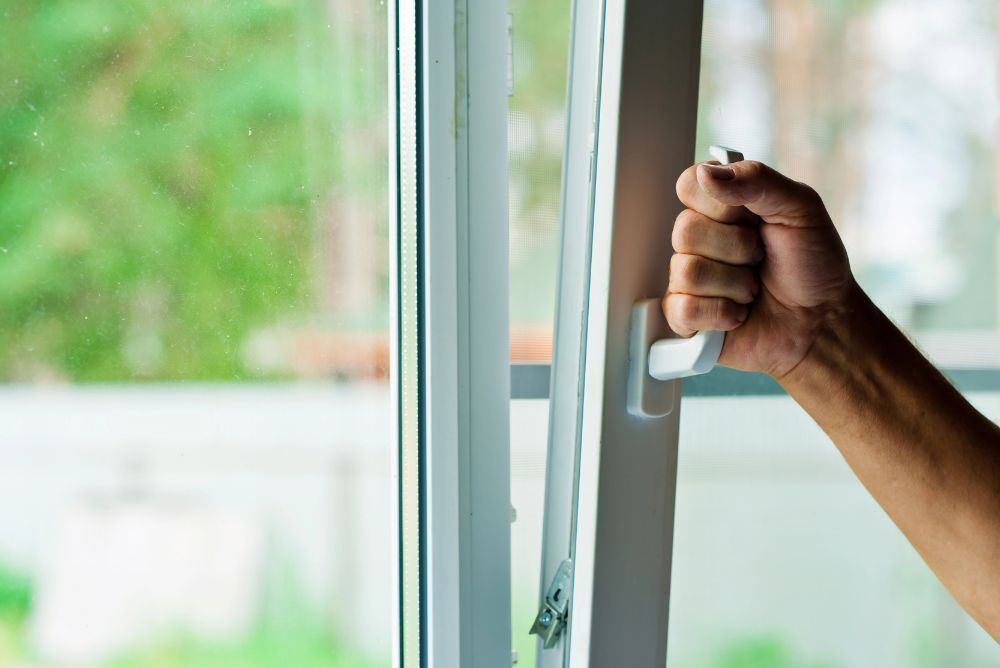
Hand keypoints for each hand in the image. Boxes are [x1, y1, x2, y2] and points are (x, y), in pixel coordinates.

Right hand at [665, 160, 853, 378]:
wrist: (823, 321)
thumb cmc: (814, 264)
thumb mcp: (801, 208)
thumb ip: (757, 179)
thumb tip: (706, 172)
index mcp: (722, 206)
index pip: (689, 185)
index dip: (720, 204)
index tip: (753, 217)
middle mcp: (700, 239)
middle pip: (684, 231)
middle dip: (737, 249)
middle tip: (761, 258)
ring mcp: (689, 279)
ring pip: (687, 272)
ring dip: (734, 285)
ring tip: (753, 290)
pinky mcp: (686, 317)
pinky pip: (682, 310)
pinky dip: (721, 314)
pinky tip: (738, 314)